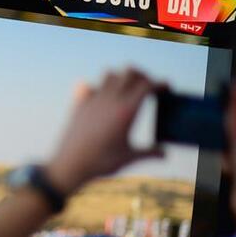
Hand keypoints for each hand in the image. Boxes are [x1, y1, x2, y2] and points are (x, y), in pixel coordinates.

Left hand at [47, 68, 163, 192]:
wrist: (70, 165)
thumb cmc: (101, 163)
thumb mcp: (129, 158)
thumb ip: (149, 153)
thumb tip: (165, 153)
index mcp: (126, 111)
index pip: (147, 85)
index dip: (159, 84)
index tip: (165, 89)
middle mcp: (110, 100)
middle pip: (130, 72)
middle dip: (142, 75)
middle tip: (148, 87)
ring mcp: (93, 100)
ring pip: (110, 74)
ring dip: (121, 77)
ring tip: (126, 90)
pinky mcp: (80, 103)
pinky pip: (90, 85)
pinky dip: (99, 87)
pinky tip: (102, 99)